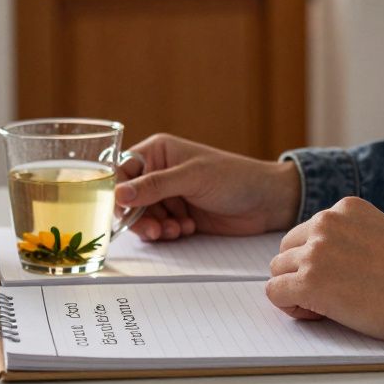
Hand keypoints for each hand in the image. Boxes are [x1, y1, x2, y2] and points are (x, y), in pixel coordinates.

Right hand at [115, 134, 300, 240]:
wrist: (266, 202)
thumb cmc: (233, 177)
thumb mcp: (191, 178)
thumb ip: (154, 186)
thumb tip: (118, 194)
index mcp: (158, 152)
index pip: (122, 170)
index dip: (117, 191)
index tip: (119, 210)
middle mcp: (159, 172)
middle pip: (129, 198)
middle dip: (139, 216)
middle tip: (154, 230)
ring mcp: (169, 195)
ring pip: (143, 216)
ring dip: (155, 227)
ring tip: (176, 229)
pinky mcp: (179, 214)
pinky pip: (159, 227)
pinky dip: (168, 232)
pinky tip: (186, 228)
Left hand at [266, 197, 383, 341]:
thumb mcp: (380, 236)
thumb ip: (349, 238)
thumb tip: (322, 262)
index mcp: (345, 208)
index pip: (309, 231)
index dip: (320, 259)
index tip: (345, 275)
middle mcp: (326, 222)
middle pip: (287, 248)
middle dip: (302, 272)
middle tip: (333, 293)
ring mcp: (315, 250)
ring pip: (278, 270)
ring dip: (296, 290)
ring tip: (328, 305)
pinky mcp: (309, 280)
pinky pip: (275, 292)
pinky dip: (291, 307)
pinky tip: (320, 313)